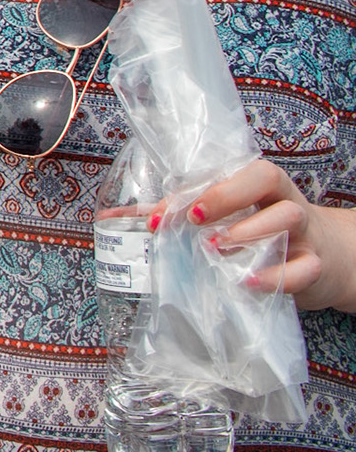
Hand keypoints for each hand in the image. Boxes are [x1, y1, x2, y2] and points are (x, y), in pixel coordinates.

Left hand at [184, 159, 355, 309]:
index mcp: (259, 183)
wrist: (328, 260)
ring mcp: (304, 232)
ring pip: (288, 216)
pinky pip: (304, 267)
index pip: (233, 170)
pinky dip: (276, 276)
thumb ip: (180, 215)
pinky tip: (247, 281)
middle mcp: (284, 199)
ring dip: (248, 230)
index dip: (201, 187)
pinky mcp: (316, 266)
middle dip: (225, 195)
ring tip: (215, 247)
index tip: (168, 213)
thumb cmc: (265, 233)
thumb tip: (124, 215)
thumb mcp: (230, 219)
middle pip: (265, 178)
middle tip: (194, 218)